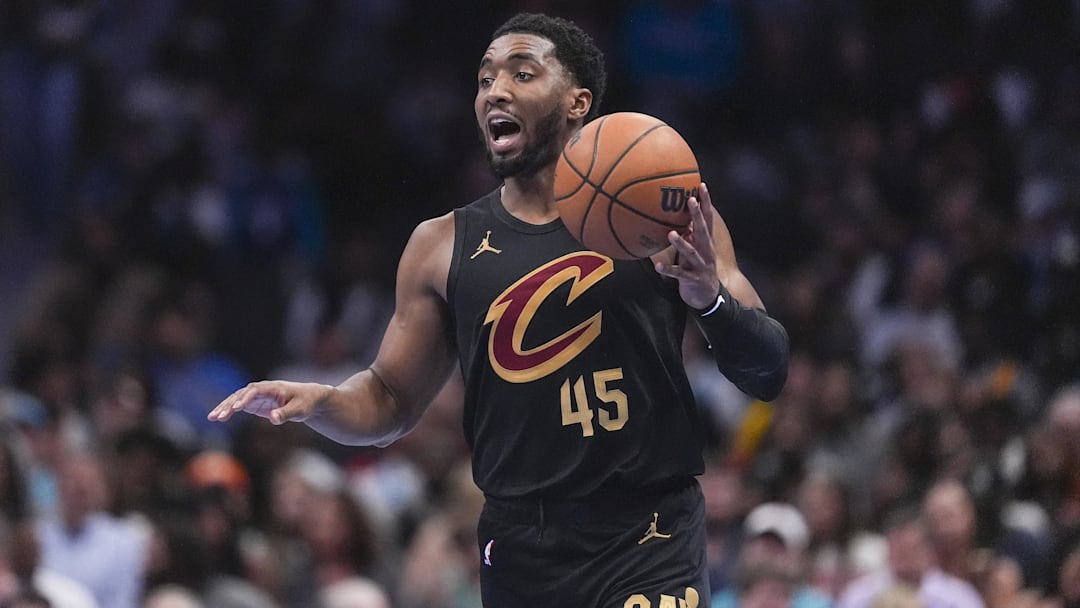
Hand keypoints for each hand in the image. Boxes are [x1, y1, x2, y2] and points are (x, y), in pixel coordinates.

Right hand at [207, 380, 331, 425]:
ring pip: (237, 399)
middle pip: (241, 394)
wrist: (308, 399)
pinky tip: (218, 418)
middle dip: (229, 404)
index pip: (255, 390)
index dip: (245, 398)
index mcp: (273, 387)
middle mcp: (262, 389)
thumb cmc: (305, 402)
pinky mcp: (255, 403)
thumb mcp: (299, 409)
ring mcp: (257, 396)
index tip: (236, 408)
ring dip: (225, 407)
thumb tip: (273, 419)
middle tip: (218, 416)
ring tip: (213, 418)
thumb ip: (285, 414)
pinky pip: (238, 405)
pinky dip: (228, 410)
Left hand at [654, 181, 719, 309]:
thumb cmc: (698, 268)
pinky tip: (658, 267)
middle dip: (697, 215)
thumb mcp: (696, 249)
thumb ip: (690, 233)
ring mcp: (700, 265)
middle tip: (690, 200)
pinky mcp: (693, 279)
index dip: (705, 202)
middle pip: (702, 230)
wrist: (708, 296)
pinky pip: (679, 274)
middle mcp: (706, 251)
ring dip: (681, 243)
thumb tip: (680, 215)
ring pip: (691, 252)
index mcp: (705, 242)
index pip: (707, 218)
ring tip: (670, 234)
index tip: (701, 185)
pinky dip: (669, 270)